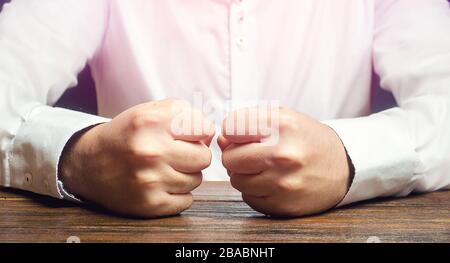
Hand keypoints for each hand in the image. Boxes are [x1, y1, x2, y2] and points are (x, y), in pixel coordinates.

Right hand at [60, 99, 214, 217]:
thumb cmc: (127, 135)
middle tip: (178, 153)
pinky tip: (162, 184)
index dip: (200, 132)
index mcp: (151, 122)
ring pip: (197, 179)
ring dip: (186, 174)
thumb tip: (212, 132)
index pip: (205, 128)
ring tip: (165, 168)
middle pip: (204, 157)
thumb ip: (184, 112)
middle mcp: (150, 151)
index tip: (189, 134)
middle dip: (195, 154)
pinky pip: (187, 200)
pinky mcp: (149, 203)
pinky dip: (179, 194)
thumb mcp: (149, 111)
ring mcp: (150, 180)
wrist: (88, 163)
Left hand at [218, 107, 350, 216]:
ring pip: (236, 180)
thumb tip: (221, 139)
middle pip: (229, 158)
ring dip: (244, 174)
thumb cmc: (307, 139)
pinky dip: (255, 190)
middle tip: (251, 154)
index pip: (231, 127)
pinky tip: (272, 182)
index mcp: (282, 126)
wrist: (344, 167)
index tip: (242, 134)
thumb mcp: (284, 117)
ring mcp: (283, 183)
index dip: (232, 131)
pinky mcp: (283, 205)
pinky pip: (249, 198)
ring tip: (263, 167)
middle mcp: (283, 155)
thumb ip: (249, 121)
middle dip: (235, 155)